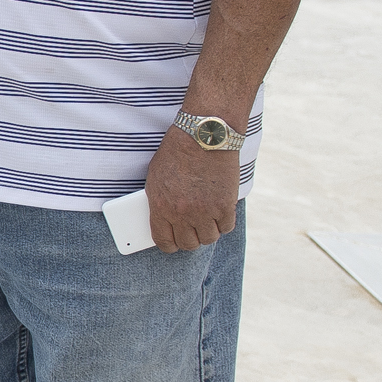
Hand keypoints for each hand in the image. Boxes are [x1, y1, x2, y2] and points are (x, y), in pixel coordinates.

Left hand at [144, 127, 238, 250]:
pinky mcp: (225, 205)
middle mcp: (183, 214)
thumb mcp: (155, 179)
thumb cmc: (176, 153)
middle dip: (190, 239)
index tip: (173, 242)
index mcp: (161, 208)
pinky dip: (223, 223)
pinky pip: (226, 227)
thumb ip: (160, 202)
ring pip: (209, 238)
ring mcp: (205, 211)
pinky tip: (219, 213)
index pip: (164, 242)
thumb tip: (163, 219)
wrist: (203, 137)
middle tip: (192, 230)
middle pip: (189, 244)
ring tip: (206, 220)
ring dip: (208, 231)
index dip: (169, 245)